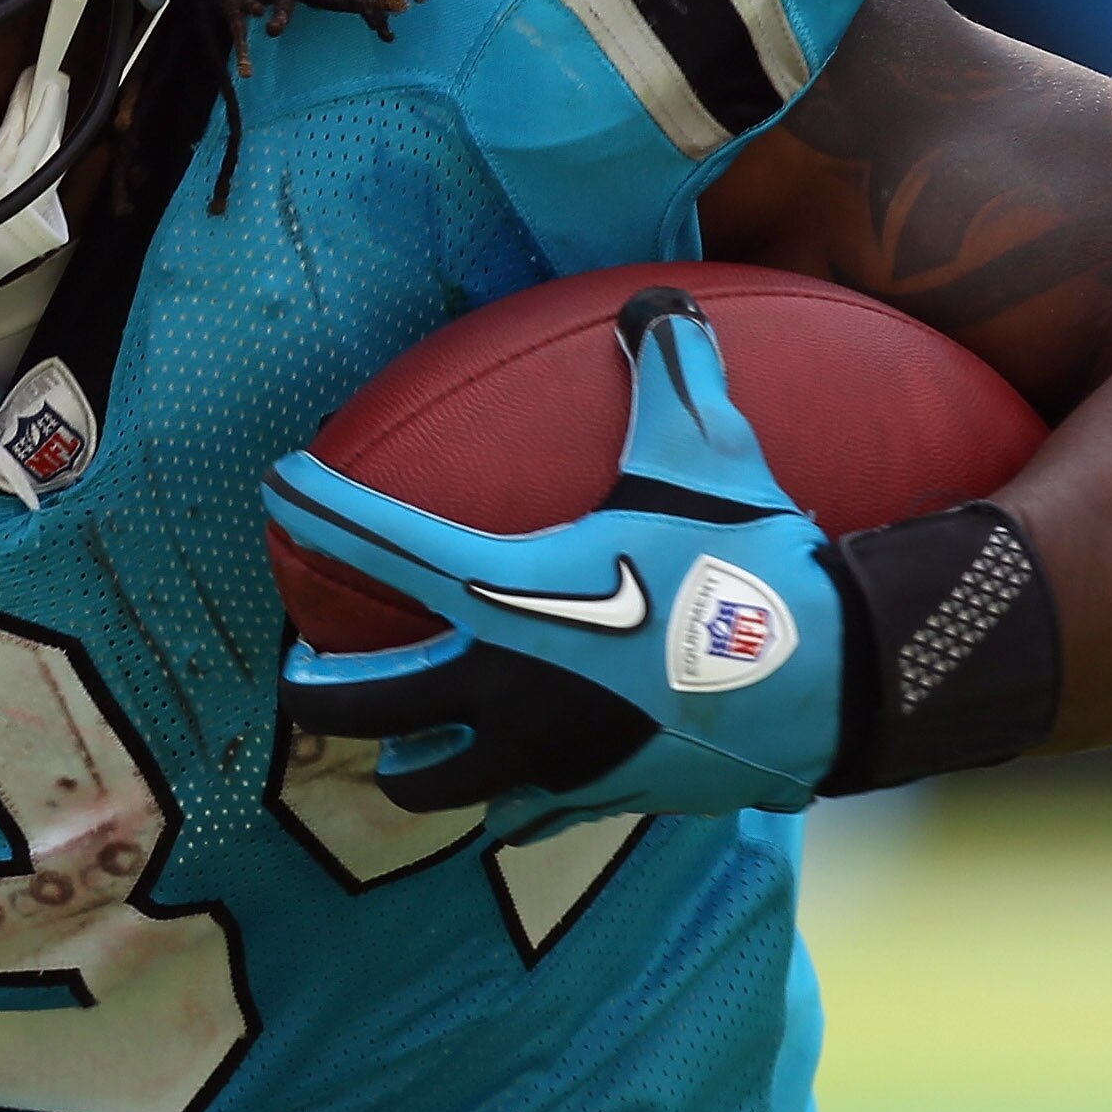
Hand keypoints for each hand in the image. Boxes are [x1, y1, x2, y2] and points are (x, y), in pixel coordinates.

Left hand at [266, 288, 841, 826]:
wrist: (835, 675)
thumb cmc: (751, 558)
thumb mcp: (703, 450)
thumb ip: (668, 368)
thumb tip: (661, 295)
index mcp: (505, 592)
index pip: (374, 544)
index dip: (313, 508)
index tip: (276, 486)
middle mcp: (502, 684)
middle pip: (360, 703)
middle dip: (318, 686)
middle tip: (304, 669)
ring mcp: (542, 754)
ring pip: (428, 783)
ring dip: (403, 762)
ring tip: (398, 743)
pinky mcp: (591, 795)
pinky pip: (519, 816)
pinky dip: (501, 807)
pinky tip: (501, 799)